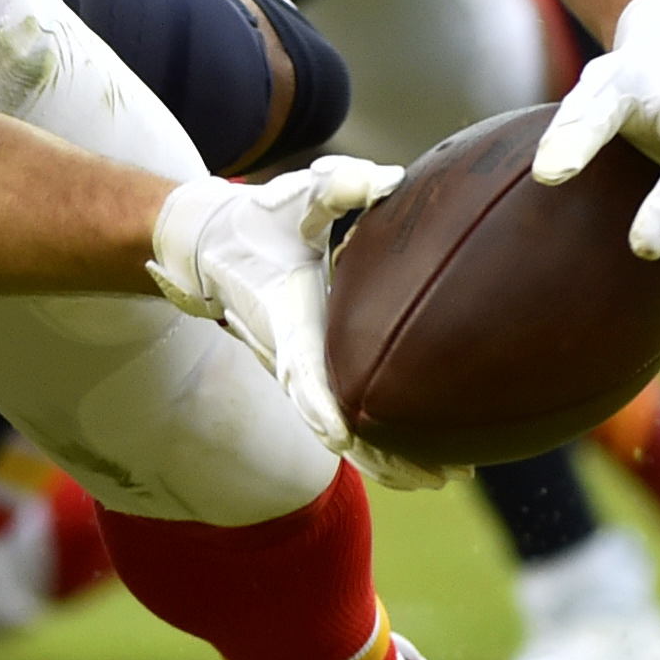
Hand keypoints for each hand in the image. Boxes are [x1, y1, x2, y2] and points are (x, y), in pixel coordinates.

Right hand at [148, 157, 443, 488]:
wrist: (215, 245)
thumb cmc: (259, 220)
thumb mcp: (294, 195)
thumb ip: (336, 186)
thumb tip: (386, 181)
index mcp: (287, 317)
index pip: (302, 369)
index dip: (320, 405)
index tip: (342, 435)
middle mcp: (292, 355)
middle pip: (335, 422)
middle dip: (382, 454)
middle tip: (435, 478)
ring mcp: (303, 370)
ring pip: (345, 429)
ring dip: (389, 459)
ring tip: (444, 478)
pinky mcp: (313, 370)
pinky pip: (348, 413)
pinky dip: (382, 440)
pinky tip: (424, 454)